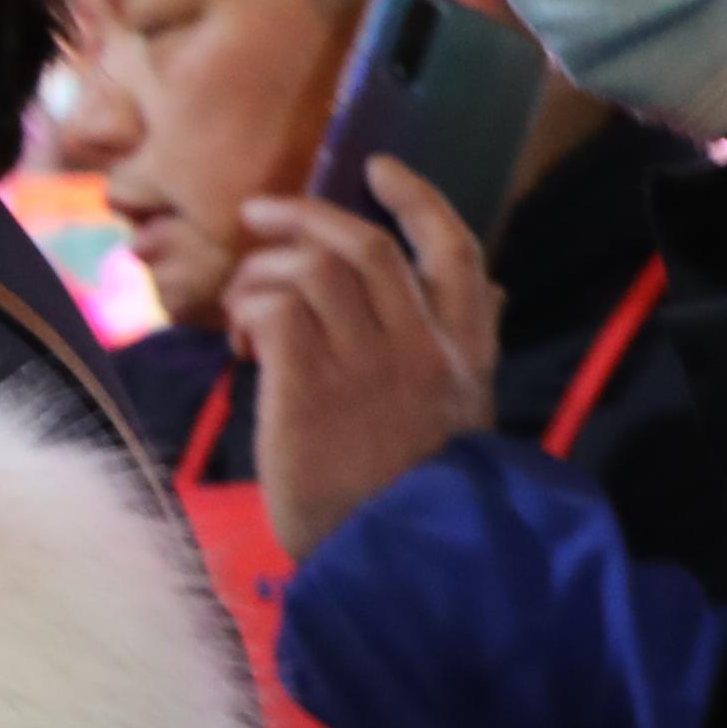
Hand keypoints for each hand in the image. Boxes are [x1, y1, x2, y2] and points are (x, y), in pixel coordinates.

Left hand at [228, 173, 502, 556]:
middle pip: (364, 245)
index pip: (455, 250)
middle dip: (305, 216)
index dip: (417, 199)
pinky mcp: (311, 384)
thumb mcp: (460, 413)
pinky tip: (240, 344)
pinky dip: (248, 310)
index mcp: (464, 352)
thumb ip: (465, 350)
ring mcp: (368, 362)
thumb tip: (485, 292)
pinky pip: (275, 309)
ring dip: (262, 275)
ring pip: (313, 270)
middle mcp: (422, 345)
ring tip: (242, 311)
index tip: (378, 169)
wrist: (393, 558)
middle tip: (259, 216)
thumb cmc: (413, 493)